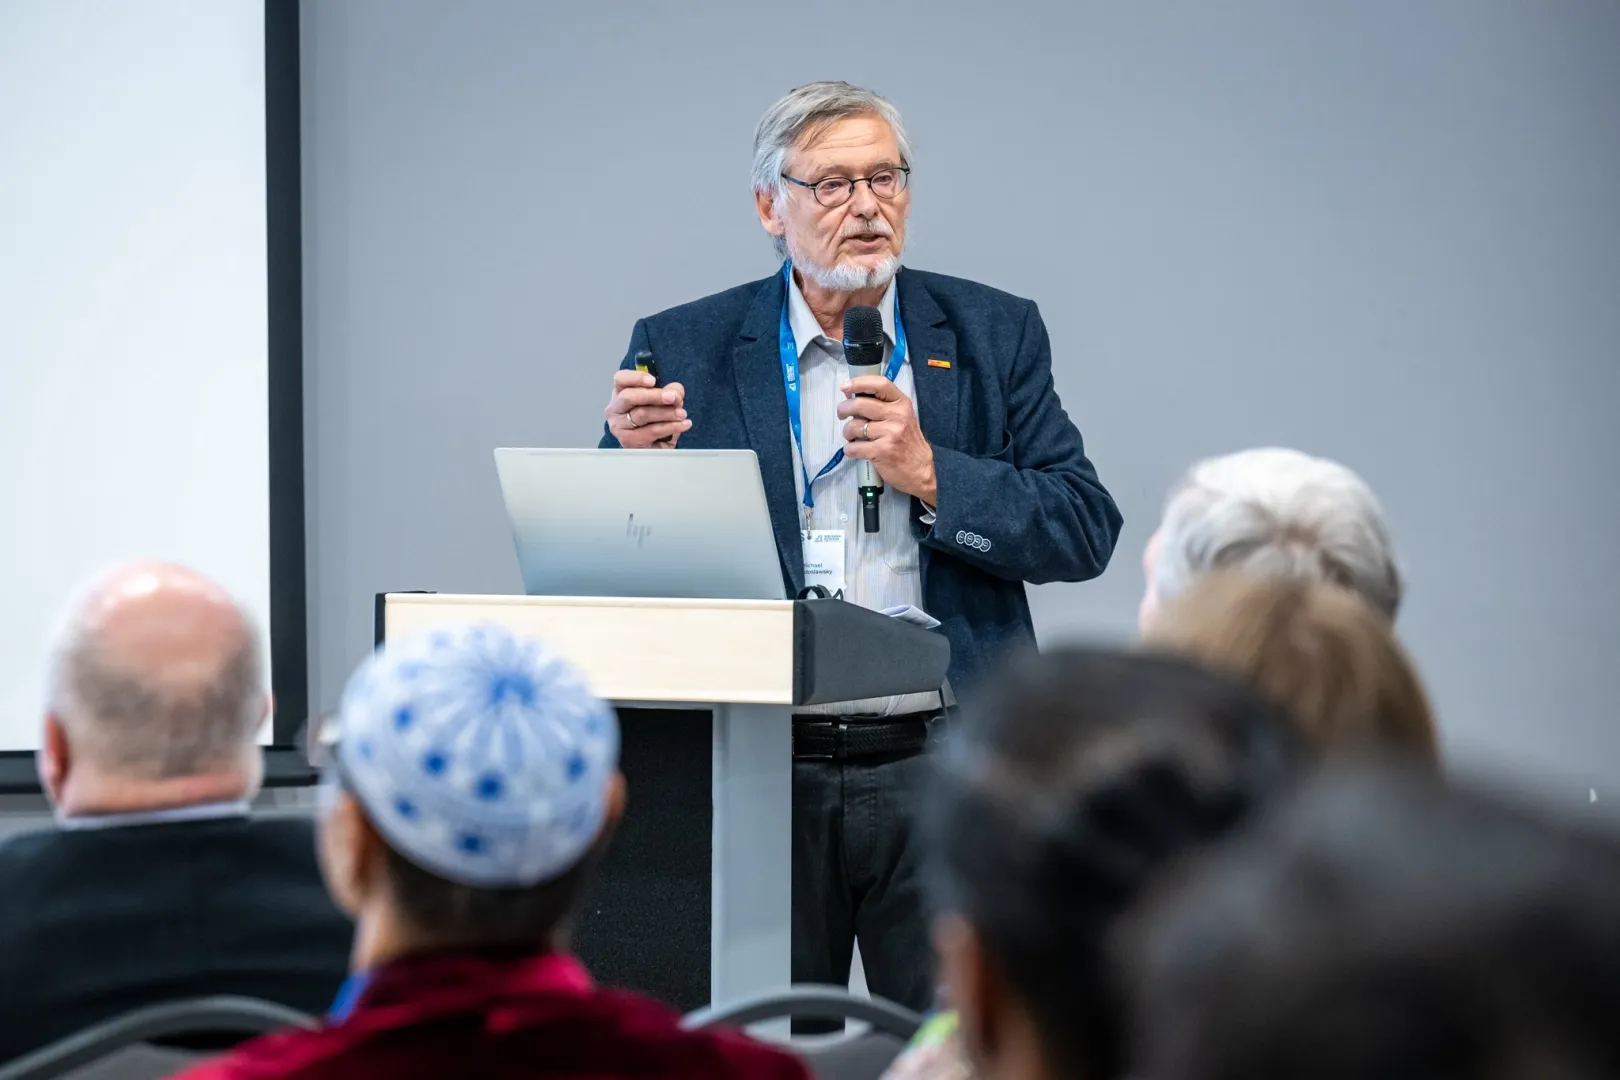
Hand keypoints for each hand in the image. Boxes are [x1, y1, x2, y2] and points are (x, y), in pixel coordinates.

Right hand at [605, 369, 689, 448]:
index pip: (621, 379)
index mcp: (620, 393)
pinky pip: (651, 432)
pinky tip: (683, 425)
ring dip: (666, 413)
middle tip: (674, 398)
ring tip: (682, 414)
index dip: (636, 378)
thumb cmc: (654, 418)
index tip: (653, 381)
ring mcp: (619, 427)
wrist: (654, 445)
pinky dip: (671, 427)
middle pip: (629, 397)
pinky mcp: (629, 442)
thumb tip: (676, 394)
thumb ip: (671, 392)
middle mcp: (615, 409)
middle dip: (654, 396)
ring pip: (641, 415)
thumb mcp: (663, 400)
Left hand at [838, 375, 936, 502]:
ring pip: (854, 426)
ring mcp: (890, 433)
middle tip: (841, 414)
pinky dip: (849, 449)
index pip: (880, 384)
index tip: (845, 387)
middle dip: (844, 409)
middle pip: (860, 404)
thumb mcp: (901, 418)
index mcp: (902, 404)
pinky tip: (855, 450)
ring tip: (853, 437)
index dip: (859, 383)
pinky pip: (854, 447)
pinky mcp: (882, 451)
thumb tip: (852, 397)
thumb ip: (882, 406)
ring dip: (847, 432)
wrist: (922, 470)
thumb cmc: (907, 443)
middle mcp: (897, 416)